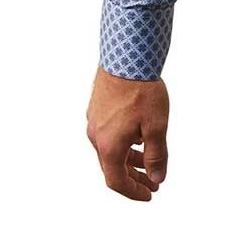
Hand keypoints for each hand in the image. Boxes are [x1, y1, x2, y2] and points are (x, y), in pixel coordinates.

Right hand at [86, 64, 169, 199]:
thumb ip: (156, 155)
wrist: (126, 56)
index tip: (149, 195)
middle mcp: (96, 137)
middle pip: (113, 167)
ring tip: (148, 162)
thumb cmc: (141, 91)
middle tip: (152, 183)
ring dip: (129, 160)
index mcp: (108, 146)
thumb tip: (156, 178)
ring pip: (111, 150)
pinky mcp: (97, 109)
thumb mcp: (156, 126)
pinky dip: (124, 144)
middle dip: (134, 177)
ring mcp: (94, 122)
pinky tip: (138, 137)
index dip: (133, 192)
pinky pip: (109, 135)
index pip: (117, 182)